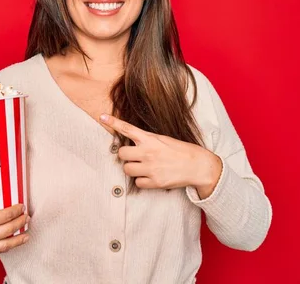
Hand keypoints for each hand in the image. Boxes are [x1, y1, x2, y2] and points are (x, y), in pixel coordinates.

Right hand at [0, 181, 29, 260]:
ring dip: (17, 240)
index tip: (22, 206)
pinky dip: (2, 247)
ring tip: (26, 235)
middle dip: (21, 223)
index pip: (7, 216)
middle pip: (9, 230)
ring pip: (4, 246)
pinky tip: (6, 243)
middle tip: (27, 218)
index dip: (17, 210)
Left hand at [99, 114, 221, 197]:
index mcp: (150, 139)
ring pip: (127, 169)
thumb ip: (147, 141)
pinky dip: (142, 181)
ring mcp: (151, 168)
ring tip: (144, 167)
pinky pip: (137, 182)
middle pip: (121, 154)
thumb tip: (133, 144)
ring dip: (132, 169)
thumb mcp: (164, 140)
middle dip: (125, 156)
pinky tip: (151, 177)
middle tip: (135, 157)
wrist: (198, 166)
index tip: (102, 117)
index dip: (113, 123)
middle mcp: (148, 152)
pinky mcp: (155, 182)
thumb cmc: (181, 151)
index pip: (127, 129)